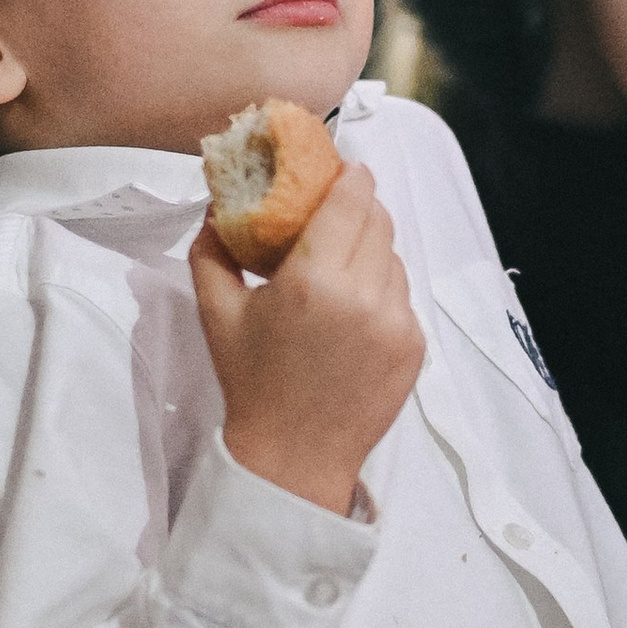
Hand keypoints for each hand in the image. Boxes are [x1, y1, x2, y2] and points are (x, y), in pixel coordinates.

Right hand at [189, 164, 425, 518]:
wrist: (293, 458)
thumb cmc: (252, 383)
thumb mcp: (217, 312)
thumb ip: (211, 248)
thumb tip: (218, 205)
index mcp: (315, 281)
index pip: (352, 200)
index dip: (351, 177)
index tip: (343, 170)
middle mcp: (364, 296)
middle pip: (379, 220)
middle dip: (360, 207)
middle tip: (337, 210)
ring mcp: (397, 322)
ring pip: (394, 257)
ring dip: (371, 250)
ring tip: (339, 267)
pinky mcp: (414, 345)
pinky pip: (402, 295)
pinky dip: (381, 290)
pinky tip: (352, 309)